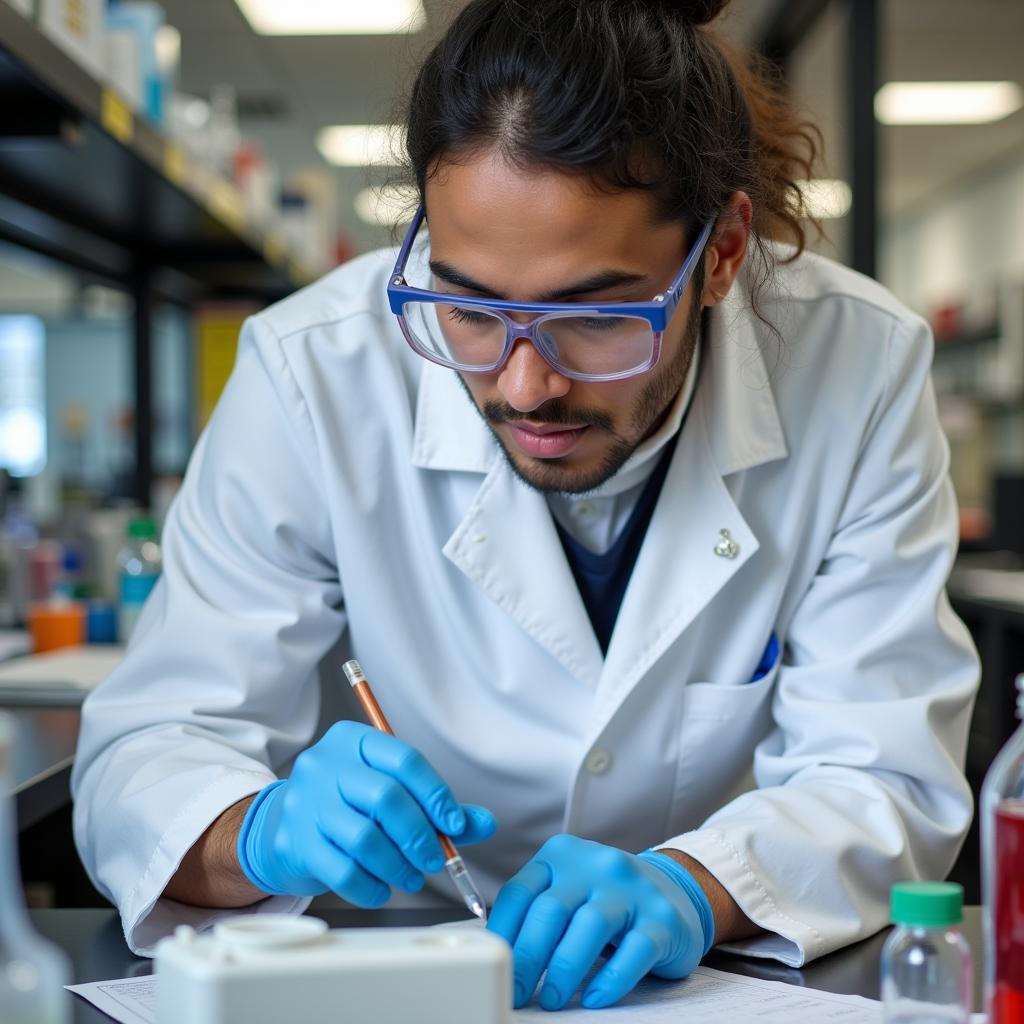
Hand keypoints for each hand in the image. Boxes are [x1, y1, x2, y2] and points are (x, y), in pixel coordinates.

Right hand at [236, 720, 495, 905]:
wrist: (280, 826)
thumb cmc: (347, 804)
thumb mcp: (387, 790)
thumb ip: (435, 805)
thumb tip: (484, 823)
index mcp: (352, 740)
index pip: (404, 759)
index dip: (436, 794)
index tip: (455, 825)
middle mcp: (324, 764)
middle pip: (386, 797)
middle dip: (419, 835)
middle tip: (435, 859)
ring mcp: (305, 803)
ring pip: (365, 838)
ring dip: (398, 865)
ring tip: (411, 877)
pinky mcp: (295, 843)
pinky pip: (342, 871)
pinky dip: (371, 886)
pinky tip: (382, 889)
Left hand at [487, 835, 713, 1010]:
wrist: (674, 891)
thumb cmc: (605, 899)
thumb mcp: (567, 891)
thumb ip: (534, 911)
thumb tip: (495, 954)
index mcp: (562, 855)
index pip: (520, 892)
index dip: (502, 933)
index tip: (492, 967)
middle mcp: (596, 865)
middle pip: (551, 910)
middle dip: (528, 957)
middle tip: (516, 993)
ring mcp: (632, 889)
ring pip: (590, 925)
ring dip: (565, 969)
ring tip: (551, 1000)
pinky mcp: (662, 919)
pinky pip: (634, 950)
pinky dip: (612, 978)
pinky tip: (595, 998)